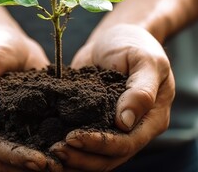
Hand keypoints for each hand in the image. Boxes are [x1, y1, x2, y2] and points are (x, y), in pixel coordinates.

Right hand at [0, 25, 60, 170]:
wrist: (4, 37)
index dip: (13, 156)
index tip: (39, 161)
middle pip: (7, 157)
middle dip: (32, 165)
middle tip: (59, 167)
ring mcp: (11, 124)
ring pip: (24, 152)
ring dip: (43, 161)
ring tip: (68, 164)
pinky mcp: (30, 118)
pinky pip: (40, 136)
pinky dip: (53, 144)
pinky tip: (72, 148)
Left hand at [50, 24, 174, 170]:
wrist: (114, 38)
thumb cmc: (134, 45)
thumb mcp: (145, 61)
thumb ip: (141, 90)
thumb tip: (125, 122)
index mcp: (151, 120)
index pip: (127, 143)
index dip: (100, 145)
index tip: (73, 138)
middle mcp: (133, 130)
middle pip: (109, 158)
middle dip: (82, 158)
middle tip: (55, 150)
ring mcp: (112, 129)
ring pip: (94, 157)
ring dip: (73, 159)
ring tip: (49, 153)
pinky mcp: (92, 123)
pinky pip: (82, 142)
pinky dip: (67, 147)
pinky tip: (46, 145)